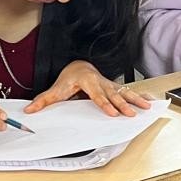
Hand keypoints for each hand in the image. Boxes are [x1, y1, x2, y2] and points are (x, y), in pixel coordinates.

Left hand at [25, 60, 151, 116]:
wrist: (79, 67)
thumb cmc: (69, 79)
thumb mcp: (56, 89)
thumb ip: (44, 101)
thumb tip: (30, 110)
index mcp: (88, 82)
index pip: (97, 95)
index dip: (104, 104)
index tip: (111, 112)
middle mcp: (101, 82)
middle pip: (113, 94)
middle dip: (122, 104)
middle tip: (129, 114)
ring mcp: (110, 84)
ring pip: (124, 92)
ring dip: (135, 100)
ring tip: (145, 107)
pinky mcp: (115, 87)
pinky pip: (129, 92)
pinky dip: (140, 96)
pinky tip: (149, 102)